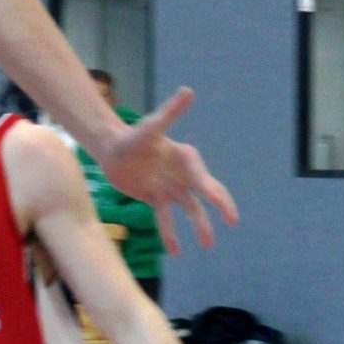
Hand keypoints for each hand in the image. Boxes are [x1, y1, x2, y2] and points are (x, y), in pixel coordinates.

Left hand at [101, 87, 238, 252]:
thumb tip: (187, 91)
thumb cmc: (132, 136)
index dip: (211, 189)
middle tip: (232, 221)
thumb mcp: (151, 127)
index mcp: (185, 158)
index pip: (202, 176)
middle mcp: (181, 174)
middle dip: (219, 206)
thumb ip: (170, 113)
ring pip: (189, 210)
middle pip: (204, 193)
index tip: (219, 203)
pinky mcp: (156, 199)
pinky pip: (166, 219)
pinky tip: (176, 252)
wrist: (111, 149)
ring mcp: (170, 188)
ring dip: (199, 226)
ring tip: (208, 244)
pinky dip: (170, 234)